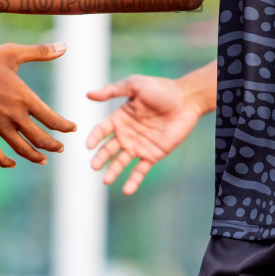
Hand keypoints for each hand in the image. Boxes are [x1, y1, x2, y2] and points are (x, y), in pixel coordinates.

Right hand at [0, 42, 75, 167]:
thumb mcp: (12, 53)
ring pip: (22, 150)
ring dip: (35, 157)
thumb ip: (40, 52)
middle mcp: (15, 116)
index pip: (52, 119)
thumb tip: (64, 46)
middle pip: (41, 139)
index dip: (65, 127)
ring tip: (43, 160)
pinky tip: (12, 163)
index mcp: (25, 98)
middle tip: (61, 148)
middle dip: (54, 145)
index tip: (71, 129)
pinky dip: (6, 162)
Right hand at [85, 74, 204, 194]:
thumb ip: (112, 91)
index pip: (102, 130)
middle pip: (109, 149)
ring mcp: (139, 145)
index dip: (94, 137)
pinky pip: (140, 170)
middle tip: (94, 166)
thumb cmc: (160, 89)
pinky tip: (127, 190)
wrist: (186, 100)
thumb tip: (89, 94)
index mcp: (120, 118)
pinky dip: (133, 181)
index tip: (89, 145)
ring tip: (106, 180)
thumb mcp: (135, 85)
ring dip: (113, 171)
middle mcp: (127, 134)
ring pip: (122, 162)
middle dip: (101, 158)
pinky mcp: (153, 154)